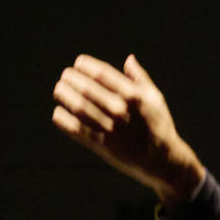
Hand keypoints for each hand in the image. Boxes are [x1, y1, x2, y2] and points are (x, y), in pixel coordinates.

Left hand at [52, 54, 204, 204]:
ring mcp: (108, 129)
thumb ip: (140, 78)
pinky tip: (58, 112)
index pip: (103, 75)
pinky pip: (76, 130)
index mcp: (133, 96)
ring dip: (65, 96)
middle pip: (87, 89)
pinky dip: (63, 120)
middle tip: (65, 75)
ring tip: (59, 89)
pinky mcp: (101, 145)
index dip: (87, 66)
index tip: (78, 63)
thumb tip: (129, 59)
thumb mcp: (155, 98)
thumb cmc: (158, 125)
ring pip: (79, 108)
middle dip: (73, 79)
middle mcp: (119, 111)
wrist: (161, 160)